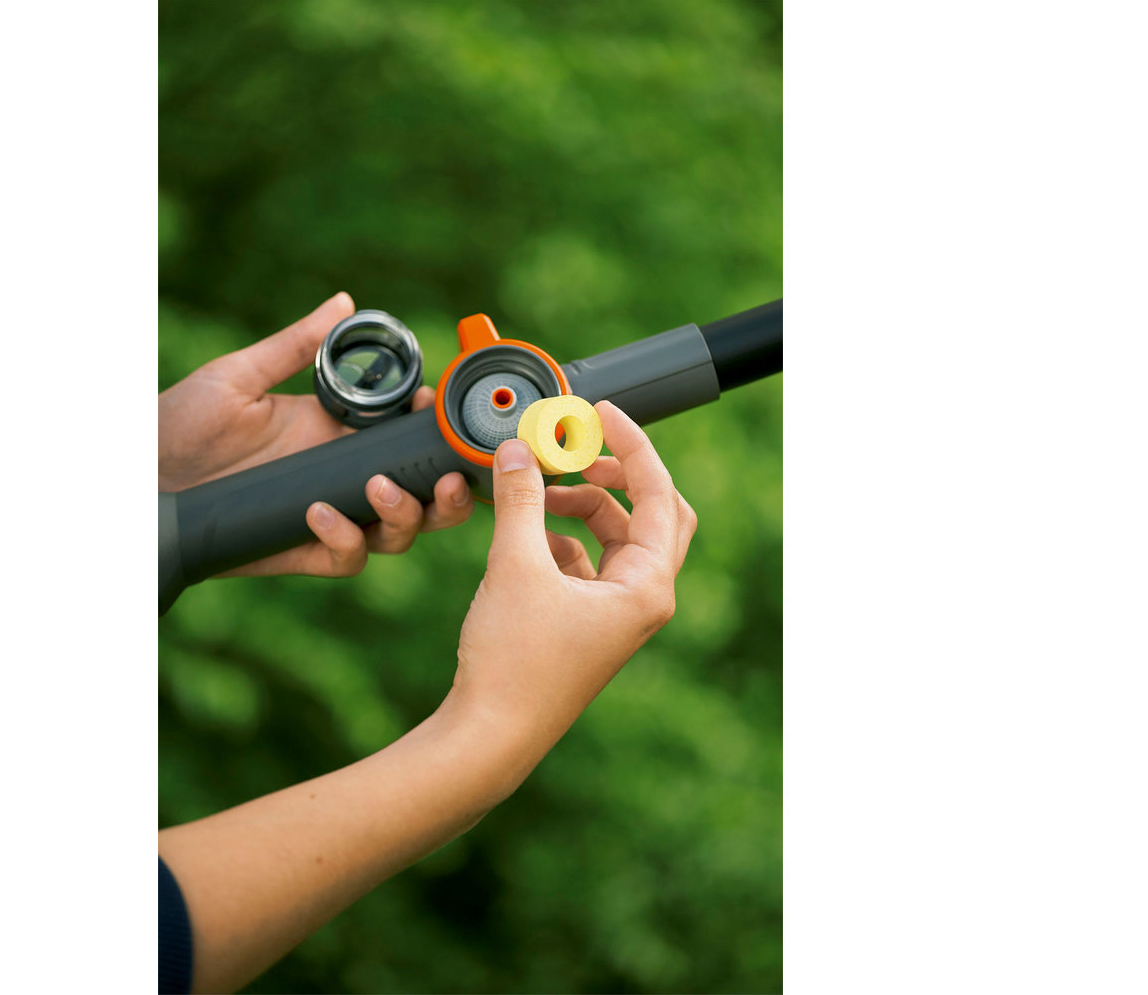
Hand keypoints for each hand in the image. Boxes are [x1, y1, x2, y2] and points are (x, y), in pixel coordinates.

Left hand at [158, 292, 473, 576]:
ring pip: (396, 534)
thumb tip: (341, 303)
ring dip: (404, 516)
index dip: (435, 431)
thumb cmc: (179, 424)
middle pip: (421, 497)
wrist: (137, 480)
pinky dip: (345, 540)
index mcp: (336, 432)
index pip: (407, 437)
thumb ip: (294, 346)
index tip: (439, 412)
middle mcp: (339, 477)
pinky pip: (347, 560)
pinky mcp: (301, 551)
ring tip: (378, 489)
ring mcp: (326, 517)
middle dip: (449, 494)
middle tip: (447, 479)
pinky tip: (317, 513)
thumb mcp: (237, 377)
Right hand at [447, 401, 697, 771]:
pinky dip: (563, 539)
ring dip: (580, 506)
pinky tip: (527, 534)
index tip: (599, 413)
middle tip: (576, 451)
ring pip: (616, 537)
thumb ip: (521, 498)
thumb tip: (518, 450)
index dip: (631, 445)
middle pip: (651, 514)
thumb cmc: (512, 662)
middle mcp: (643, 599)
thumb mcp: (515, 564)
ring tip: (535, 492)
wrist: (489, 735)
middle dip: (614, 476)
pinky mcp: (587, 625)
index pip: (658, 493)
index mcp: (647, 586)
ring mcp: (617, 614)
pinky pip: (589, 564)